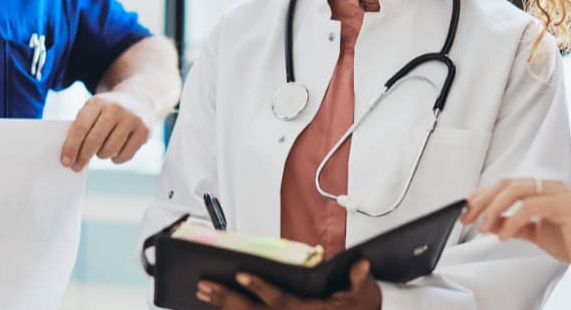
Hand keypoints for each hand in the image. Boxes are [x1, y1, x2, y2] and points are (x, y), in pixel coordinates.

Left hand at [61, 90, 154, 171]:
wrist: (138, 99)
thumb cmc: (108, 110)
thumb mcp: (93, 109)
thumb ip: (81, 128)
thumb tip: (71, 156)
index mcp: (98, 102)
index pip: (81, 128)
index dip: (71, 147)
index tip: (65, 162)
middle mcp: (116, 109)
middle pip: (94, 141)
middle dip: (83, 157)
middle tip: (76, 167)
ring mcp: (132, 120)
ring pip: (109, 150)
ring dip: (101, 155)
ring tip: (101, 150)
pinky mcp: (144, 132)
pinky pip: (124, 156)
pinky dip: (116, 159)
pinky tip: (115, 151)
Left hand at [196, 260, 381, 309]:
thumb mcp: (366, 295)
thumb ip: (360, 279)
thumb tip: (360, 265)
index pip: (282, 302)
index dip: (261, 289)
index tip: (242, 275)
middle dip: (227, 300)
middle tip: (205, 286)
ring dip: (225, 308)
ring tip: (204, 293)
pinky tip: (219, 306)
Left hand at [460, 178, 570, 275]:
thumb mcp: (535, 233)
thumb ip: (514, 226)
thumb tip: (490, 223)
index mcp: (541, 190)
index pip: (504, 186)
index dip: (482, 196)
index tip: (466, 210)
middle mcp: (548, 187)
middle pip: (506, 184)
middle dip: (483, 200)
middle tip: (468, 217)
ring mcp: (557, 194)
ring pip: (515, 191)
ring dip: (494, 209)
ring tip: (484, 227)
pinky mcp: (565, 206)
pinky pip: (531, 207)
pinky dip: (513, 220)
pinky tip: (503, 236)